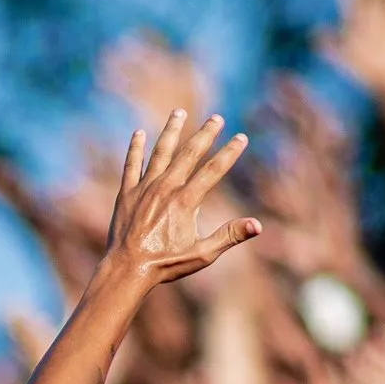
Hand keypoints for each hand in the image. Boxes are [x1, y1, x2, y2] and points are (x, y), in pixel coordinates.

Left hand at [103, 108, 260, 283]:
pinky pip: (132, 165)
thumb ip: (229, 236)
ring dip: (171, 130)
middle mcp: (166, 188)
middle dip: (205, 134)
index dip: (230, 153)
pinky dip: (135, 148)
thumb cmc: (165, 265)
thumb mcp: (202, 254)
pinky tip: (139, 133)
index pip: (214, 170)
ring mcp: (144, 188)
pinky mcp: (126, 193)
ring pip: (160, 152)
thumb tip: (258, 225)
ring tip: (179, 112)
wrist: (127, 270)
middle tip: (217, 118)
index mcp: (186, 201)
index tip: (241, 137)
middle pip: (189, 154)